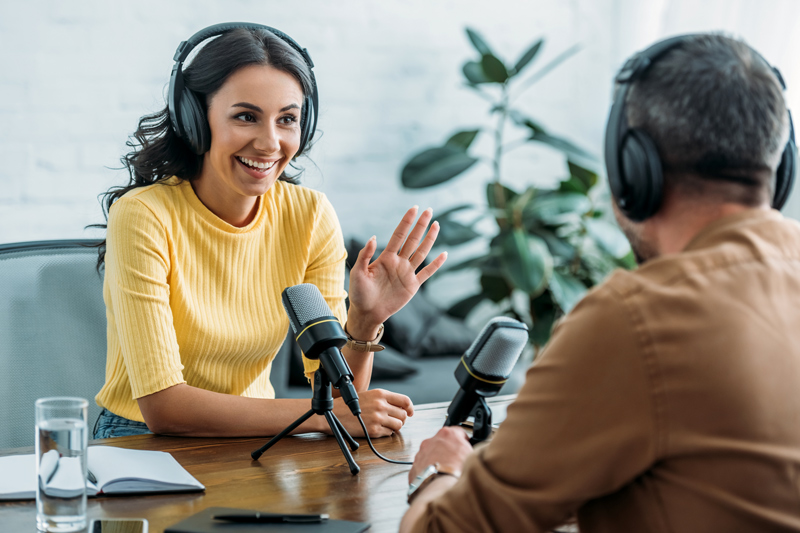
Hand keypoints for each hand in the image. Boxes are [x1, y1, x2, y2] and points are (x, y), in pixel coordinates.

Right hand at [331, 389, 413, 437]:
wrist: (334, 415)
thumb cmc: (351, 405)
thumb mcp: (370, 395)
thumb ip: (386, 400)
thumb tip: (403, 408)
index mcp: (380, 394)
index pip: (405, 400)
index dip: (410, 408)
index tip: (410, 412)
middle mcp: (381, 405)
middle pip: (403, 415)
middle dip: (401, 419)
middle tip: (393, 420)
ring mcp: (378, 418)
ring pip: (399, 425)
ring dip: (394, 426)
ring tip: (385, 424)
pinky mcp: (373, 430)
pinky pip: (389, 434)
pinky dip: (385, 433)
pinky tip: (376, 428)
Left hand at [347, 207, 446, 337]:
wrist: (366, 313)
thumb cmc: (359, 293)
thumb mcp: (358, 272)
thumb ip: (365, 255)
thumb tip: (373, 237)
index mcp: (386, 257)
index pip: (399, 235)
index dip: (406, 222)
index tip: (413, 208)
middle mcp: (398, 262)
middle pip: (413, 240)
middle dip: (420, 225)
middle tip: (429, 210)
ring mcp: (407, 273)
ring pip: (421, 253)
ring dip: (429, 239)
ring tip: (436, 225)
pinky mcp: (412, 286)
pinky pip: (427, 273)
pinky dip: (436, 265)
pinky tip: (444, 254)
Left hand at [408, 427, 471, 482]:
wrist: (441, 490)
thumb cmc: (457, 473)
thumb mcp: (472, 456)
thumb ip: (469, 449)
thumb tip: (472, 453)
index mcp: (447, 434)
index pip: (457, 431)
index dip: (463, 440)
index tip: (465, 445)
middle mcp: (431, 441)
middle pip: (441, 443)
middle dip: (448, 451)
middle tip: (456, 463)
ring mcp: (421, 454)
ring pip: (430, 455)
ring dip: (437, 461)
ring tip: (446, 474)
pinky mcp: (414, 468)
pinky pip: (423, 468)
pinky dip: (429, 472)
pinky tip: (437, 480)